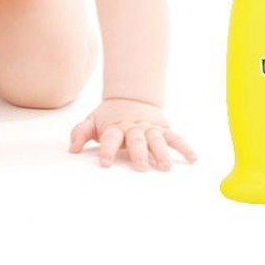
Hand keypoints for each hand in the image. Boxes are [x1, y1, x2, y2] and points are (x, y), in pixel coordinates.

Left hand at [69, 98, 197, 170]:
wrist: (131, 97)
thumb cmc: (110, 117)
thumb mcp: (93, 121)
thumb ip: (81, 133)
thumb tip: (72, 149)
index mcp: (115, 127)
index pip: (110, 138)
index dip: (106, 150)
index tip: (104, 164)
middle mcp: (133, 128)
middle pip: (136, 139)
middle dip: (138, 153)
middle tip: (140, 167)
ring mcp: (150, 128)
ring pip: (157, 139)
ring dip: (161, 152)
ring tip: (165, 167)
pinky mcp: (163, 128)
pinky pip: (175, 137)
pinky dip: (184, 147)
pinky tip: (192, 159)